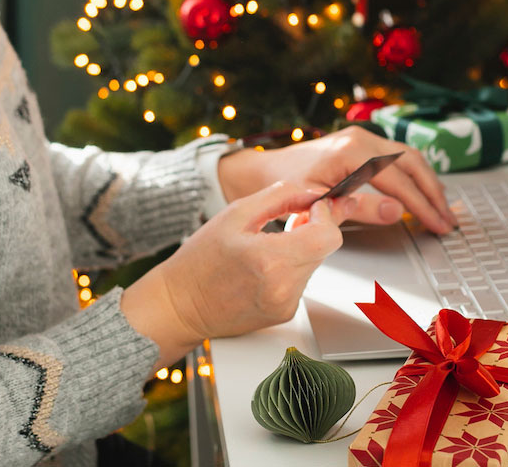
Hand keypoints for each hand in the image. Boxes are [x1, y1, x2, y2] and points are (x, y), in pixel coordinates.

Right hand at [121, 181, 354, 369]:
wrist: (179, 306)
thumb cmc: (198, 263)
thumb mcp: (235, 214)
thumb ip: (280, 196)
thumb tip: (311, 193)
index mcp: (270, 260)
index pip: (328, 235)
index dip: (325, 215)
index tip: (311, 208)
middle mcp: (283, 287)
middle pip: (325, 248)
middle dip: (312, 230)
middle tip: (289, 224)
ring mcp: (286, 304)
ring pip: (314, 264)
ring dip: (301, 250)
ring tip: (267, 248)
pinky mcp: (285, 313)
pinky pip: (302, 282)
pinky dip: (291, 270)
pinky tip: (264, 268)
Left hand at [218, 126, 457, 233]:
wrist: (261, 171)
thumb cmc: (283, 187)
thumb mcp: (321, 203)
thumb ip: (360, 209)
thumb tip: (398, 213)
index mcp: (352, 152)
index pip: (400, 180)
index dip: (422, 205)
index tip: (437, 224)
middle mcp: (361, 139)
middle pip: (413, 164)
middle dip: (433, 195)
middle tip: (447, 221)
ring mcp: (363, 138)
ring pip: (410, 158)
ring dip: (429, 184)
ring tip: (442, 209)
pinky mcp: (361, 144)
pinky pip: (399, 158)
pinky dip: (415, 176)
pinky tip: (424, 192)